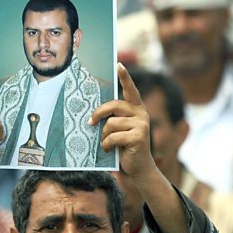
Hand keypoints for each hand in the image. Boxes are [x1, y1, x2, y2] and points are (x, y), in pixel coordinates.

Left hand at [89, 63, 154, 181]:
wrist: (137, 168)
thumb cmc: (123, 147)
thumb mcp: (117, 130)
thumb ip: (111, 118)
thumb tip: (92, 114)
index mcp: (136, 108)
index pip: (130, 90)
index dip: (125, 77)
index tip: (119, 64)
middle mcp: (141, 113)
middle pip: (114, 105)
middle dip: (98, 113)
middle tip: (90, 123)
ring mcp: (142, 124)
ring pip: (111, 123)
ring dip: (103, 135)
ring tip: (106, 143)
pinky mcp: (139, 136)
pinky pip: (114, 136)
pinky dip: (107, 144)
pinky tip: (109, 149)